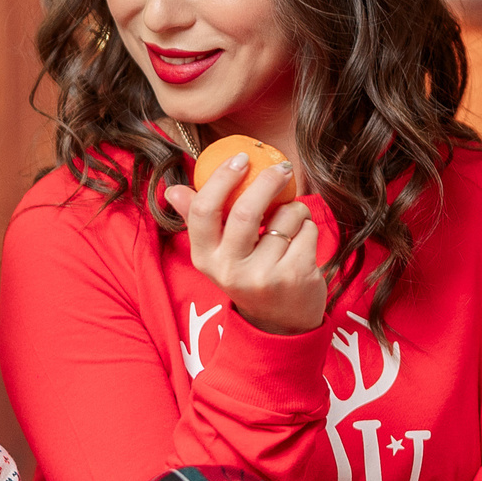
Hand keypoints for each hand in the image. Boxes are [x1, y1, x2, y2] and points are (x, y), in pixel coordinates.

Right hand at [161, 152, 324, 335]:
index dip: (222, 178)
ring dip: (294, 210)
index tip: (242, 158)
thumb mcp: (219, 254)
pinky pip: (307, 231)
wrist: (281, 323)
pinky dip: (308, 228)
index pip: (204, 211)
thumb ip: (198, 219)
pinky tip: (301, 242)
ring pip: (285, 217)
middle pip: (246, 211)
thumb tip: (173, 190)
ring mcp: (263, 276)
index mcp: (206, 258)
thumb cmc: (249, 274)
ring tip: (290, 223)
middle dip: (267, 181)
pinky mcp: (294, 277)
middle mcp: (230, 270)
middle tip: (282, 168)